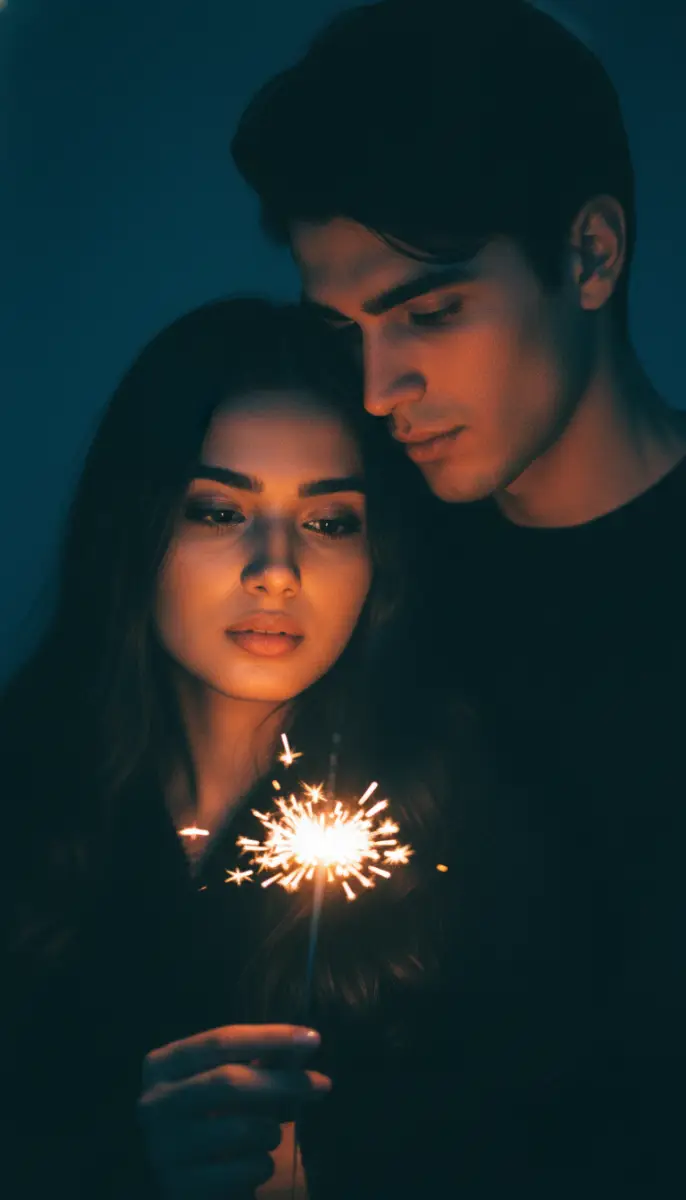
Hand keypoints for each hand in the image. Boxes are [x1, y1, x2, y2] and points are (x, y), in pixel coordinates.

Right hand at [137, 1023, 329, 1198]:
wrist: (188, 1180)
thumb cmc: (214, 1118)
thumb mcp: (231, 1082)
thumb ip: (261, 1061)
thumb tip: (305, 1043)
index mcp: (161, 1065)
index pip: (220, 1040)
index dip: (270, 1037)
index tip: (313, 1039)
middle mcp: (152, 1103)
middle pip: (228, 1081)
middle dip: (282, 1082)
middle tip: (323, 1084)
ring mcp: (161, 1148)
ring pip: (239, 1129)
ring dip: (271, 1130)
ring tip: (274, 1133)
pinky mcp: (177, 1188)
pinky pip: (241, 1171)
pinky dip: (262, 1164)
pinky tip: (259, 1162)